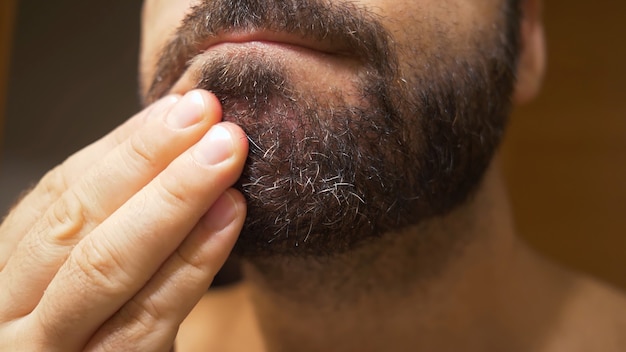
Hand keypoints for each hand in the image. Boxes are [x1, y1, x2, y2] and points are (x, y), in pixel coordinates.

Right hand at [0, 90, 247, 350]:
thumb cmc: (83, 338)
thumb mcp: (77, 283)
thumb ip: (106, 228)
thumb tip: (169, 152)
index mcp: (5, 274)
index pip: (59, 195)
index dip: (123, 147)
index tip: (182, 108)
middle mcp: (7, 312)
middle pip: (77, 220)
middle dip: (147, 161)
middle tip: (209, 115)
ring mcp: (47, 351)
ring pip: (104, 265)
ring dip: (174, 201)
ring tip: (227, 154)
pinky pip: (146, 319)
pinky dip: (190, 264)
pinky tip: (229, 218)